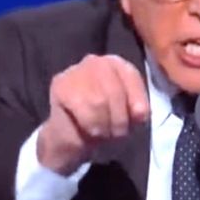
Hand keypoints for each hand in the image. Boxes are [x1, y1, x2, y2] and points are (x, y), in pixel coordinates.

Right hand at [37, 54, 149, 174]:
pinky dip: (90, 124)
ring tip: (103, 132)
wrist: (72, 137)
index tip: (139, 119)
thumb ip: (137, 108)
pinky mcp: (60, 85)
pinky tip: (88, 129)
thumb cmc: (104, 122)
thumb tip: (140, 112)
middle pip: (114, 90)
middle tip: (117, 133)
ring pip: (98, 100)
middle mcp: (95, 61)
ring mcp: (75, 71)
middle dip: (119, 118)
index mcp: (116, 64)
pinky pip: (81, 107)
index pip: (131, 76)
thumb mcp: (128, 115)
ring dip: (104, 124)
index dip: (136, 99)